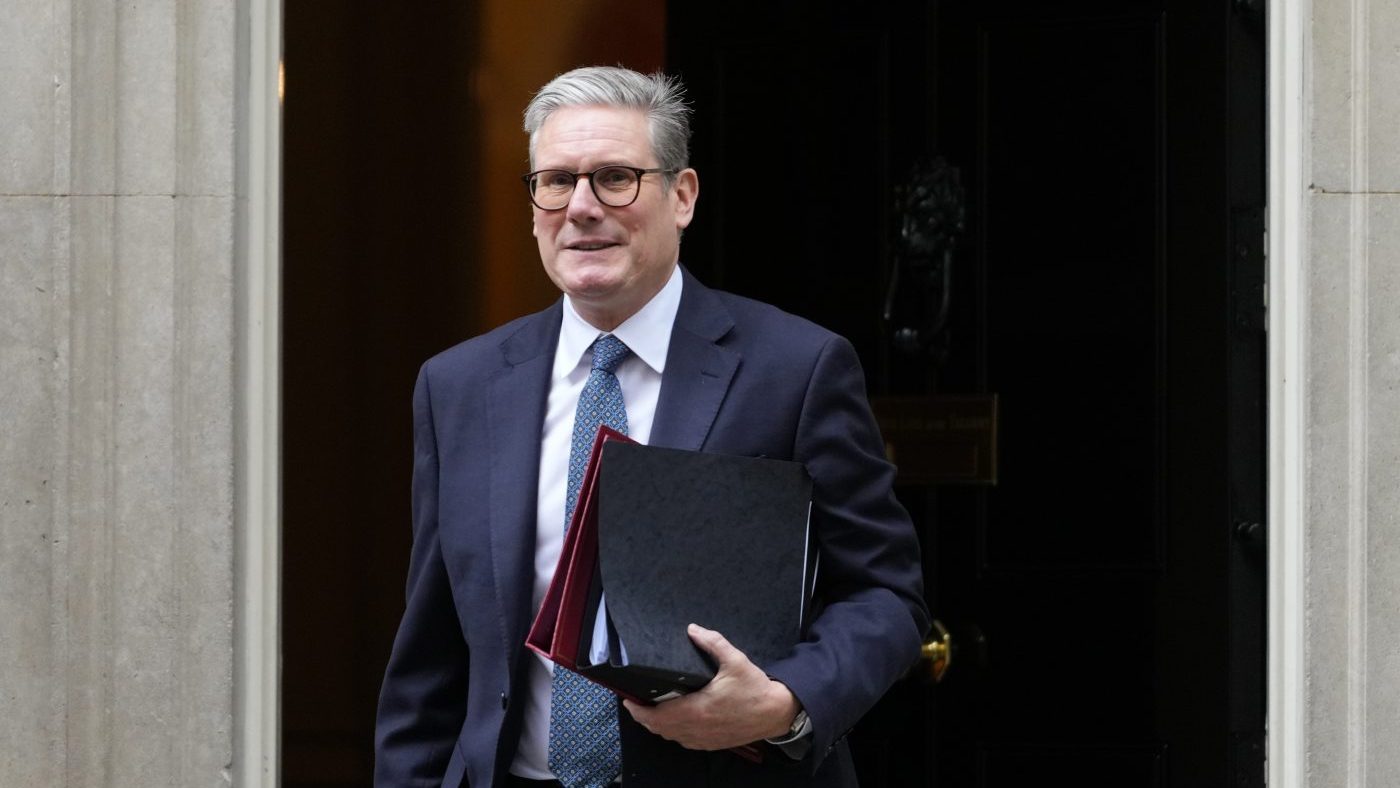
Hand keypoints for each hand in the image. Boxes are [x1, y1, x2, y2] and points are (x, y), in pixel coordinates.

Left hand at [622, 623, 800, 750]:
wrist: (777, 712)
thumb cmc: (756, 688)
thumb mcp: (735, 660)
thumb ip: (713, 643)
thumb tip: (693, 629)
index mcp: (697, 709)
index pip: (657, 716)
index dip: (638, 711)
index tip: (628, 700)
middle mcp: (697, 728)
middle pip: (659, 729)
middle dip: (644, 718)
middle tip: (636, 704)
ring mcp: (704, 739)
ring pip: (671, 737)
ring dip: (658, 726)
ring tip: (651, 711)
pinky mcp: (713, 743)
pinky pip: (685, 742)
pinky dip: (674, 733)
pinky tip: (675, 722)